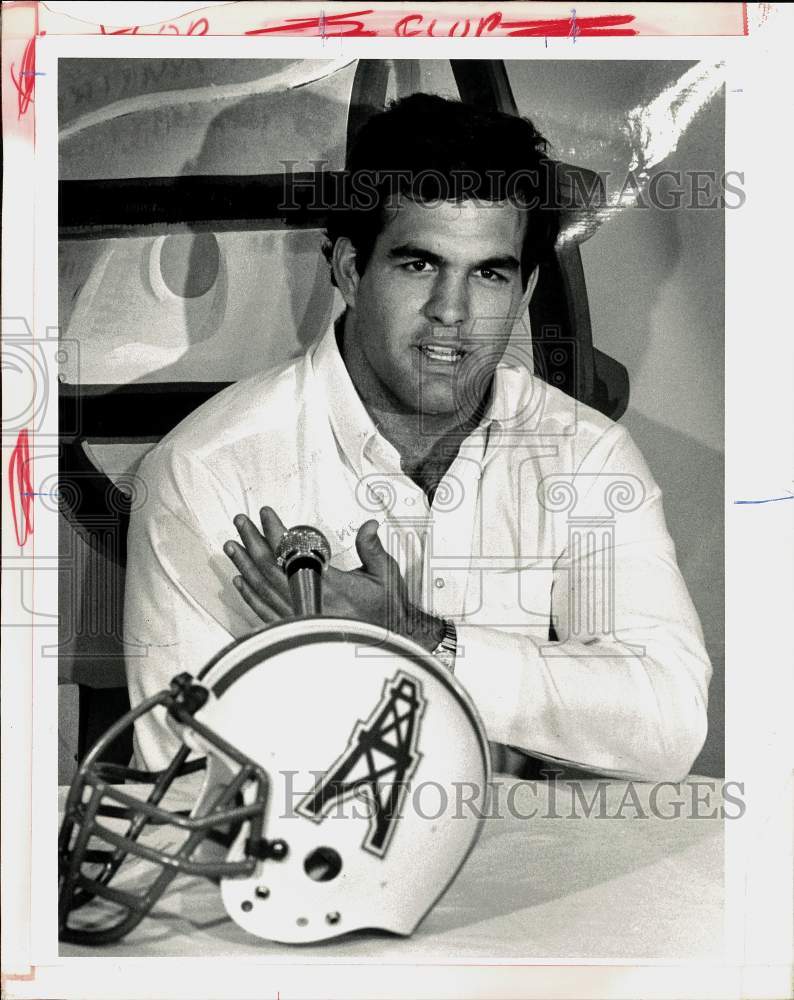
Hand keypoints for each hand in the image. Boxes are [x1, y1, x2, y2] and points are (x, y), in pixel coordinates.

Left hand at [224, 507, 444, 652]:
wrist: (384, 646)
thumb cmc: (385, 613)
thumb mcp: (386, 576)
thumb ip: (372, 548)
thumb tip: (369, 525)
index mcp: (329, 584)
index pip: (293, 551)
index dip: (276, 530)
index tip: (265, 514)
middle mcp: (309, 600)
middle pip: (270, 566)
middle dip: (252, 541)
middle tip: (240, 522)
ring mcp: (298, 616)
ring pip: (262, 588)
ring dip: (245, 565)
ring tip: (232, 547)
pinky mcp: (295, 629)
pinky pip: (264, 611)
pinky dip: (250, 596)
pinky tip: (239, 582)